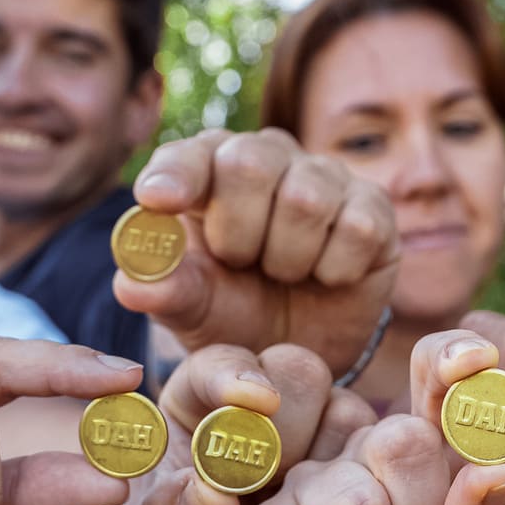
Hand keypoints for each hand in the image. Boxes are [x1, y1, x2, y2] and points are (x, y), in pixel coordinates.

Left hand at [114, 128, 398, 377]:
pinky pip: (357, 227)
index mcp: (207, 171)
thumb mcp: (193, 311)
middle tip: (241, 263)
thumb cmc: (234, 313)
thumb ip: (165, 293)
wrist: (301, 350)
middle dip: (239, 230)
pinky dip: (335, 268)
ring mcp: (323, 177)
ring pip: (306, 198)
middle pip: (249, 162)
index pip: (189, 154)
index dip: (176, 175)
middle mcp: (266, 158)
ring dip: (288, 257)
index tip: (159, 201)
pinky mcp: (372, 206)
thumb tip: (131, 285)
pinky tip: (326, 278)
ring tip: (284, 274)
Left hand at [130, 342, 374, 504]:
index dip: (237, 375)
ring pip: (351, 413)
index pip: (220, 365)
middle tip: (280, 482)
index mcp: (200, 407)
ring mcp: (324, 434)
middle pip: (297, 375)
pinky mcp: (371, 465)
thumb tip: (209, 494)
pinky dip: (387, 487)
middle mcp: (269, 409)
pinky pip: (394, 455)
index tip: (256, 401)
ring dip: (343, 463)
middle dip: (294, 424)